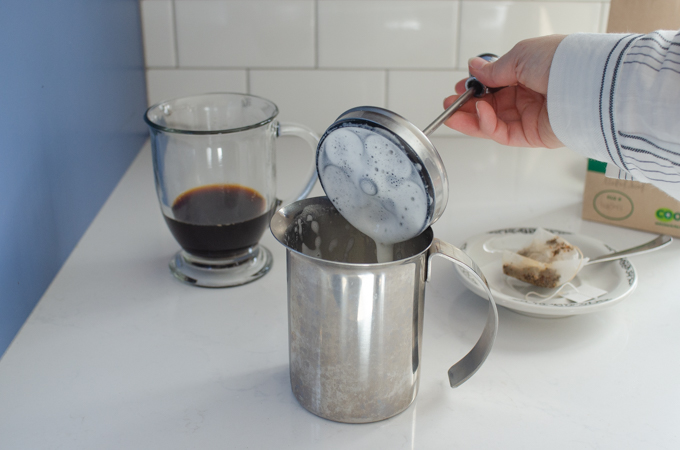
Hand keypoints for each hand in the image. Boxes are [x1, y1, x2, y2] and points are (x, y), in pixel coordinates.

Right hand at [443, 35, 566, 148]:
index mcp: (530, 73)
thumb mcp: (520, 56)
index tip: (459, 88)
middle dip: (468, 106)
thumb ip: (494, 69)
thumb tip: (474, 69)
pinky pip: (504, 133)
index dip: (476, 87)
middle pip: (492, 106)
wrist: (586, 82)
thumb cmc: (561, 62)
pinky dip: (488, 125)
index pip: (496, 84)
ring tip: (453, 114)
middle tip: (449, 105)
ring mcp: (531, 116)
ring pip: (493, 122)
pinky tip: (480, 113)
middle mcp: (530, 95)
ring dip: (471, 118)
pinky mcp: (533, 136)